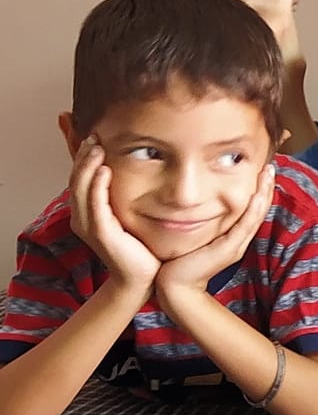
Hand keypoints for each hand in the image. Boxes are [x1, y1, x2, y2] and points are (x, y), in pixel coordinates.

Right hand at [67, 138, 158, 296]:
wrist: (143, 279)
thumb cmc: (142, 247)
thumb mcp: (133, 215)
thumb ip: (131, 195)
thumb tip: (144, 170)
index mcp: (89, 212)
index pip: (81, 177)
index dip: (84, 157)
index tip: (94, 136)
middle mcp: (83, 217)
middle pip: (77, 179)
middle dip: (83, 156)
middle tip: (93, 135)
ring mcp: (90, 226)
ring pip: (82, 188)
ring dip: (88, 166)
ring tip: (96, 147)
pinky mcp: (101, 234)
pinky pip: (96, 205)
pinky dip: (98, 187)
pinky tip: (105, 170)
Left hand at [154, 165, 276, 306]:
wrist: (174, 286)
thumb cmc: (178, 262)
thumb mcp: (193, 236)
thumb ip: (197, 221)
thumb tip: (194, 203)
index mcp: (232, 236)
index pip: (251, 209)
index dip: (258, 190)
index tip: (260, 171)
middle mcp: (238, 240)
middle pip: (259, 209)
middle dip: (266, 187)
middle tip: (270, 166)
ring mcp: (236, 245)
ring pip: (256, 214)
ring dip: (264, 193)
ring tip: (268, 173)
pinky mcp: (228, 249)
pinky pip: (245, 225)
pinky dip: (253, 209)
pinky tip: (257, 194)